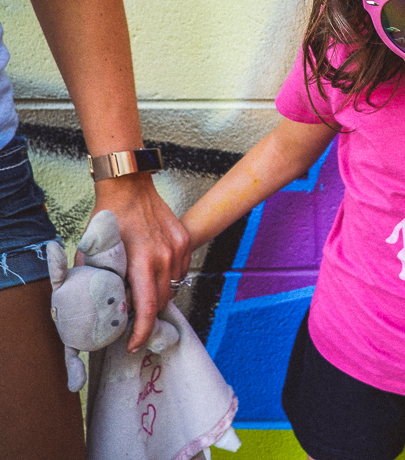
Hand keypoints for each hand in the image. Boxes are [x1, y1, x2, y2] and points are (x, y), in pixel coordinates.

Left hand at [91, 172, 189, 352]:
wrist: (129, 188)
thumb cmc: (107, 219)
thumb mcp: (92, 251)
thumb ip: (95, 280)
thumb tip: (94, 306)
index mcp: (141, 262)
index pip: (148, 308)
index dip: (142, 332)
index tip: (134, 344)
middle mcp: (165, 257)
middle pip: (162, 301)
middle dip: (148, 314)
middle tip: (133, 318)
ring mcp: (178, 249)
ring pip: (173, 288)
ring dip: (159, 295)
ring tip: (143, 292)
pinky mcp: (185, 242)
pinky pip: (180, 272)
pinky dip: (168, 279)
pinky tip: (154, 273)